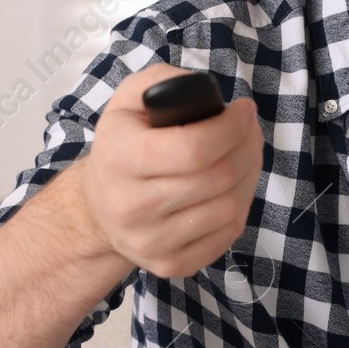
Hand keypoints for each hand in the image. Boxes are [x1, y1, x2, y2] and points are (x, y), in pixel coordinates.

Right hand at [77, 65, 263, 279]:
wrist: (98, 208)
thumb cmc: (123, 146)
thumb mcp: (128, 100)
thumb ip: (164, 82)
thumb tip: (208, 94)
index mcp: (119, 160)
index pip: (194, 149)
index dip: (231, 127)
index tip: (244, 110)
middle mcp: (131, 207)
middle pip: (217, 177)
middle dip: (247, 146)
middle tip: (250, 130)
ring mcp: (152, 242)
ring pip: (230, 207)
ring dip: (249, 174)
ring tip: (244, 154)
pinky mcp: (172, 264)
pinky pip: (229, 233)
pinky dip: (241, 203)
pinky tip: (233, 184)